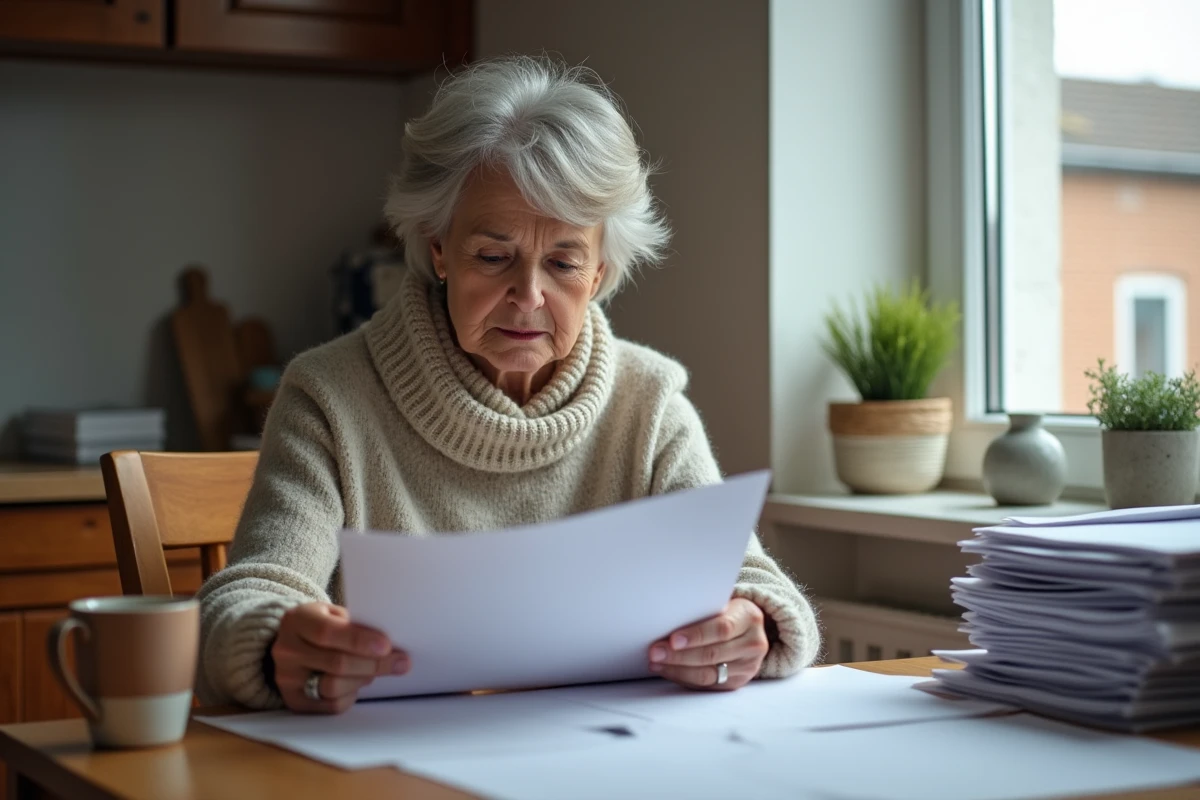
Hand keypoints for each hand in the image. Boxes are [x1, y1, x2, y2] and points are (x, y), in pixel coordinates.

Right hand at [271, 602, 408, 713]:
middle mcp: (286, 650)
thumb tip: (389, 645)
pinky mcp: (294, 701)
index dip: (358, 641)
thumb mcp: (332, 614)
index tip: (386, 646)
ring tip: (376, 670)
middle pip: (336, 663)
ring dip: (364, 679)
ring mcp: (287, 678)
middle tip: (401, 662)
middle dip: (374, 664)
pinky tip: (357, 682)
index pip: (327, 632)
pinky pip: (331, 705)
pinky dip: (351, 694)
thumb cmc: (322, 626)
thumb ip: (354, 624)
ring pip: (334, 686)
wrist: (292, 645)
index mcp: (296, 620)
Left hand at [647, 598, 768, 690]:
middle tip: (656, 652)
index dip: (696, 635)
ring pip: (708, 674)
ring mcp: (748, 666)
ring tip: (656, 663)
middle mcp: (753, 644)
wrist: (749, 628)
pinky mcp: (738, 682)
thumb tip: (665, 621)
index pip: (721, 629)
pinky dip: (684, 678)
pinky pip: (707, 685)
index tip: (673, 639)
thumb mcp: (721, 603)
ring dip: (677, 669)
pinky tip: (668, 671)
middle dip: (679, 655)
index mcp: (749, 617)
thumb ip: (702, 610)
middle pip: (712, 654)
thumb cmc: (727, 611)